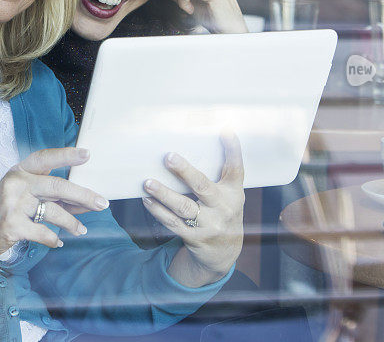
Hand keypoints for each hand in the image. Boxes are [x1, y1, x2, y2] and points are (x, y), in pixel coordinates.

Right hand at [0, 147, 108, 259]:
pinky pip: (43, 232)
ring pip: (53, 212)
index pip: (45, 158)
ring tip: (81, 230)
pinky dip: (53, 238)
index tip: (87, 154)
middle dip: (83, 196)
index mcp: (20, 171)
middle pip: (57, 187)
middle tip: (102, 203)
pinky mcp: (11, 225)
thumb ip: (51, 194)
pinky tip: (58, 241)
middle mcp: (16, 183)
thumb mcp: (24, 194)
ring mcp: (12, 204)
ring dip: (71, 223)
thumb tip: (86, 201)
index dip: (67, 155)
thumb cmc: (5, 210)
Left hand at [141, 134, 244, 283]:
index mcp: (233, 192)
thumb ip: (224, 170)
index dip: (233, 150)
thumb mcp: (229, 192)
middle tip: (168, 157)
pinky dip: (159, 212)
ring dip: (164, 194)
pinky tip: (147, 201)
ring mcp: (209, 225)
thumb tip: (220, 133)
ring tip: (148, 183)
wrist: (224, 253)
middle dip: (185, 172)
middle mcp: (224, 208)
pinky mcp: (194, 238)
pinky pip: (173, 224)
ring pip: (184, 208)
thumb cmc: (223, 210)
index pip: (236, 169)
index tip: (226, 130)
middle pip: (203, 187)